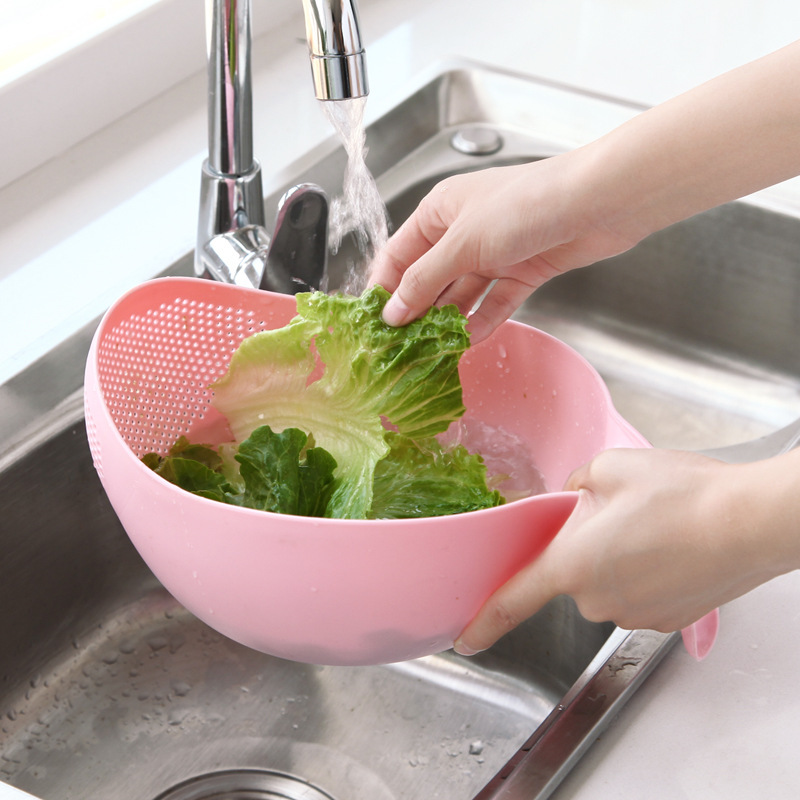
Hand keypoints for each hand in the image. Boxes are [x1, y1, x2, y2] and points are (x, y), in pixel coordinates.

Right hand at [369, 40, 799, 344]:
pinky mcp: (524, 270)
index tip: (373, 325)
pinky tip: (469, 342)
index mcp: (439, 212)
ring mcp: (495, 253)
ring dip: (448, 321)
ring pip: (462, 294)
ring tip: (430, 352)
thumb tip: (392, 312)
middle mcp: (464, 231)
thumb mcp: (462, 243)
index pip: (398, 255)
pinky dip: (483, 321)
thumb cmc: (526, 205)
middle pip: (429, 278)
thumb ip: (424, 280)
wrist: (597, 203)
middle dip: (415, 311)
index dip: (384, 289)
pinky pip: (495, 302)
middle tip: (400, 348)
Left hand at [453, 447, 799, 655]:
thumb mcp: (608, 466)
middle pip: (572, 573)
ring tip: (655, 526)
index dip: (483, 622)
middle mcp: (596, 599)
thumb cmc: (680, 494)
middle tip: (619, 513)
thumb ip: (574, 483)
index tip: (464, 640)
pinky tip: (672, 545)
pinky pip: (639, 592)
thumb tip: (572, 496)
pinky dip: (647, 572)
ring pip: (608, 582)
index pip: (512, 600)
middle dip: (584, 546)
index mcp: (570, 563)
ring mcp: (634, 614)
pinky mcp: (666, 619)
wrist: (748, 522)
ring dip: (619, 558)